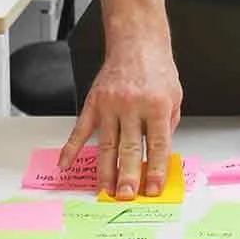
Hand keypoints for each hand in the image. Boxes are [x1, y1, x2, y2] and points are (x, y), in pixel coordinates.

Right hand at [63, 39, 181, 199]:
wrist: (136, 42)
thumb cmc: (156, 69)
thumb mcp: (174, 97)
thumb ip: (166, 126)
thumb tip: (157, 158)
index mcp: (156, 105)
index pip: (157, 145)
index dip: (155, 169)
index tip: (152, 189)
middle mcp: (132, 105)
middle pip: (129, 148)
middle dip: (127, 176)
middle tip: (125, 196)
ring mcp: (110, 104)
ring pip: (107, 144)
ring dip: (105, 170)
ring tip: (105, 191)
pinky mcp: (94, 102)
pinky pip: (80, 129)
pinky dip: (71, 148)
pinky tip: (65, 163)